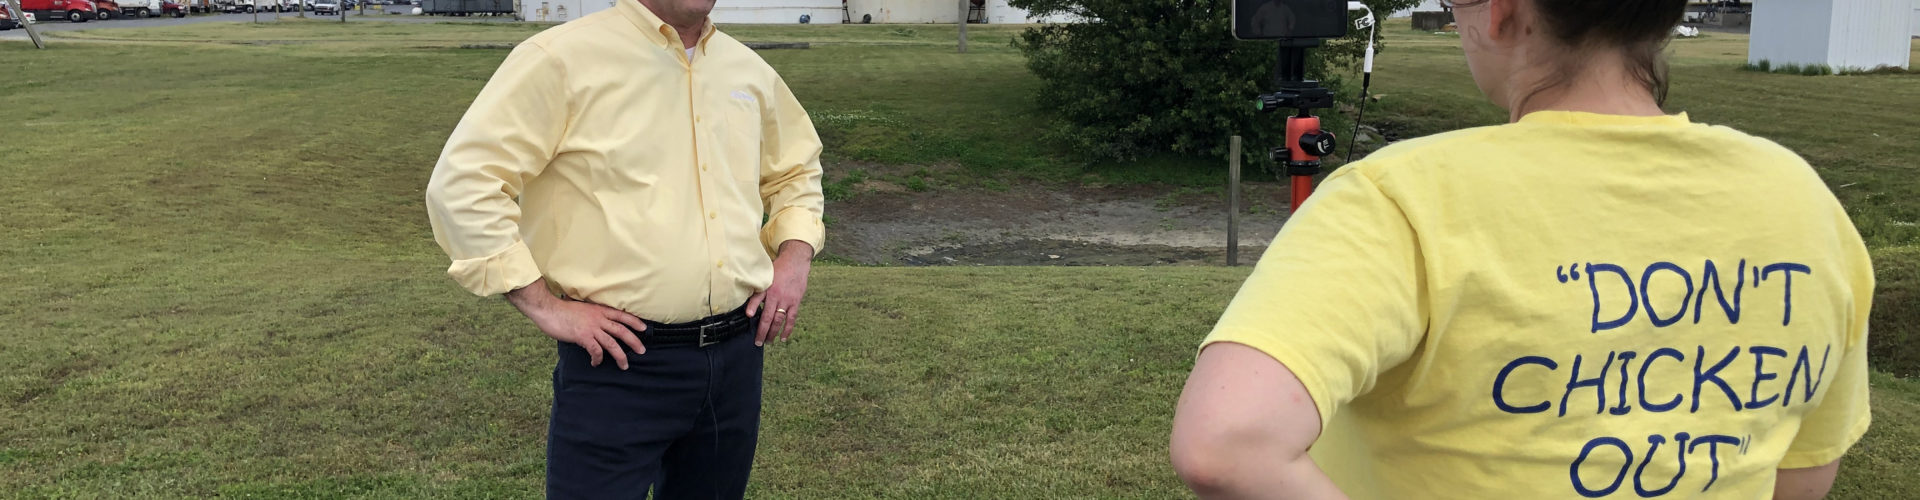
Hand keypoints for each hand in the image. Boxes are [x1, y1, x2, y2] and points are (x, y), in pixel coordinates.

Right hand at [507, 279, 647, 368]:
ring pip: (612, 343)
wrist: (548, 309)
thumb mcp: (582, 308)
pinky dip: (598, 358)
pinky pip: (596, 350)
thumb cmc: (562, 310)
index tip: (644, 328)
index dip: (634, 322)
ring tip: (625, 365)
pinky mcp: (583, 336)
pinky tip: (596, 363)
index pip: (622, 316)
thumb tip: (596, 323)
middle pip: (621, 330)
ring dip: (620, 355)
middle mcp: (598, 318)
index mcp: (599, 310)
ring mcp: (591, 328)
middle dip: (634, 341)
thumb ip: (592, 315)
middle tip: (642, 350)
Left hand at [745, 240, 812, 345]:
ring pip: (779, 320)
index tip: (748, 316)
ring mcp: (787, 300)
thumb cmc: (778, 269)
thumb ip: (758, 289)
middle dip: (762, 331)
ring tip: (768, 342)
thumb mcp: (765, 276)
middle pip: (768, 317)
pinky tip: (783, 338)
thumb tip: (748, 302)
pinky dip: (787, 329)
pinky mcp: (795, 302)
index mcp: (767, 288)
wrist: (795, 262)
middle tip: (757, 342)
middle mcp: (776, 295)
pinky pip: (791, 319)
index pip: (757, 300)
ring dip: (773, 333)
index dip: (752, 308)